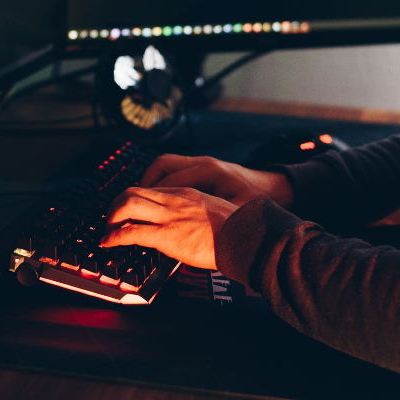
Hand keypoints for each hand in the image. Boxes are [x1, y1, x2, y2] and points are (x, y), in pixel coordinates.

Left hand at [101, 186, 237, 269]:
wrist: (244, 237)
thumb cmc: (236, 231)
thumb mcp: (214, 213)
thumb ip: (197, 215)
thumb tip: (190, 228)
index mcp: (186, 193)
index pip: (151, 189)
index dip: (134, 200)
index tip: (129, 212)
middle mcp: (174, 200)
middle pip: (132, 191)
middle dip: (116, 205)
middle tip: (112, 220)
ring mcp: (169, 216)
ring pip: (127, 205)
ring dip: (112, 218)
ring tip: (108, 231)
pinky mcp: (166, 235)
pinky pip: (131, 232)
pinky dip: (114, 237)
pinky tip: (108, 243)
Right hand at [140, 154, 293, 208]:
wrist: (274, 189)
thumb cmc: (256, 203)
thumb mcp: (234, 216)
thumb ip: (208, 222)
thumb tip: (185, 236)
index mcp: (210, 174)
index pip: (170, 182)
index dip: (151, 199)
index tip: (133, 220)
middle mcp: (202, 164)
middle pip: (161, 167)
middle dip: (141, 188)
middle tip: (125, 210)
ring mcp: (201, 163)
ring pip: (163, 165)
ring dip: (148, 183)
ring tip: (137, 203)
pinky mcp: (202, 167)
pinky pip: (172, 169)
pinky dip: (160, 181)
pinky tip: (156, 199)